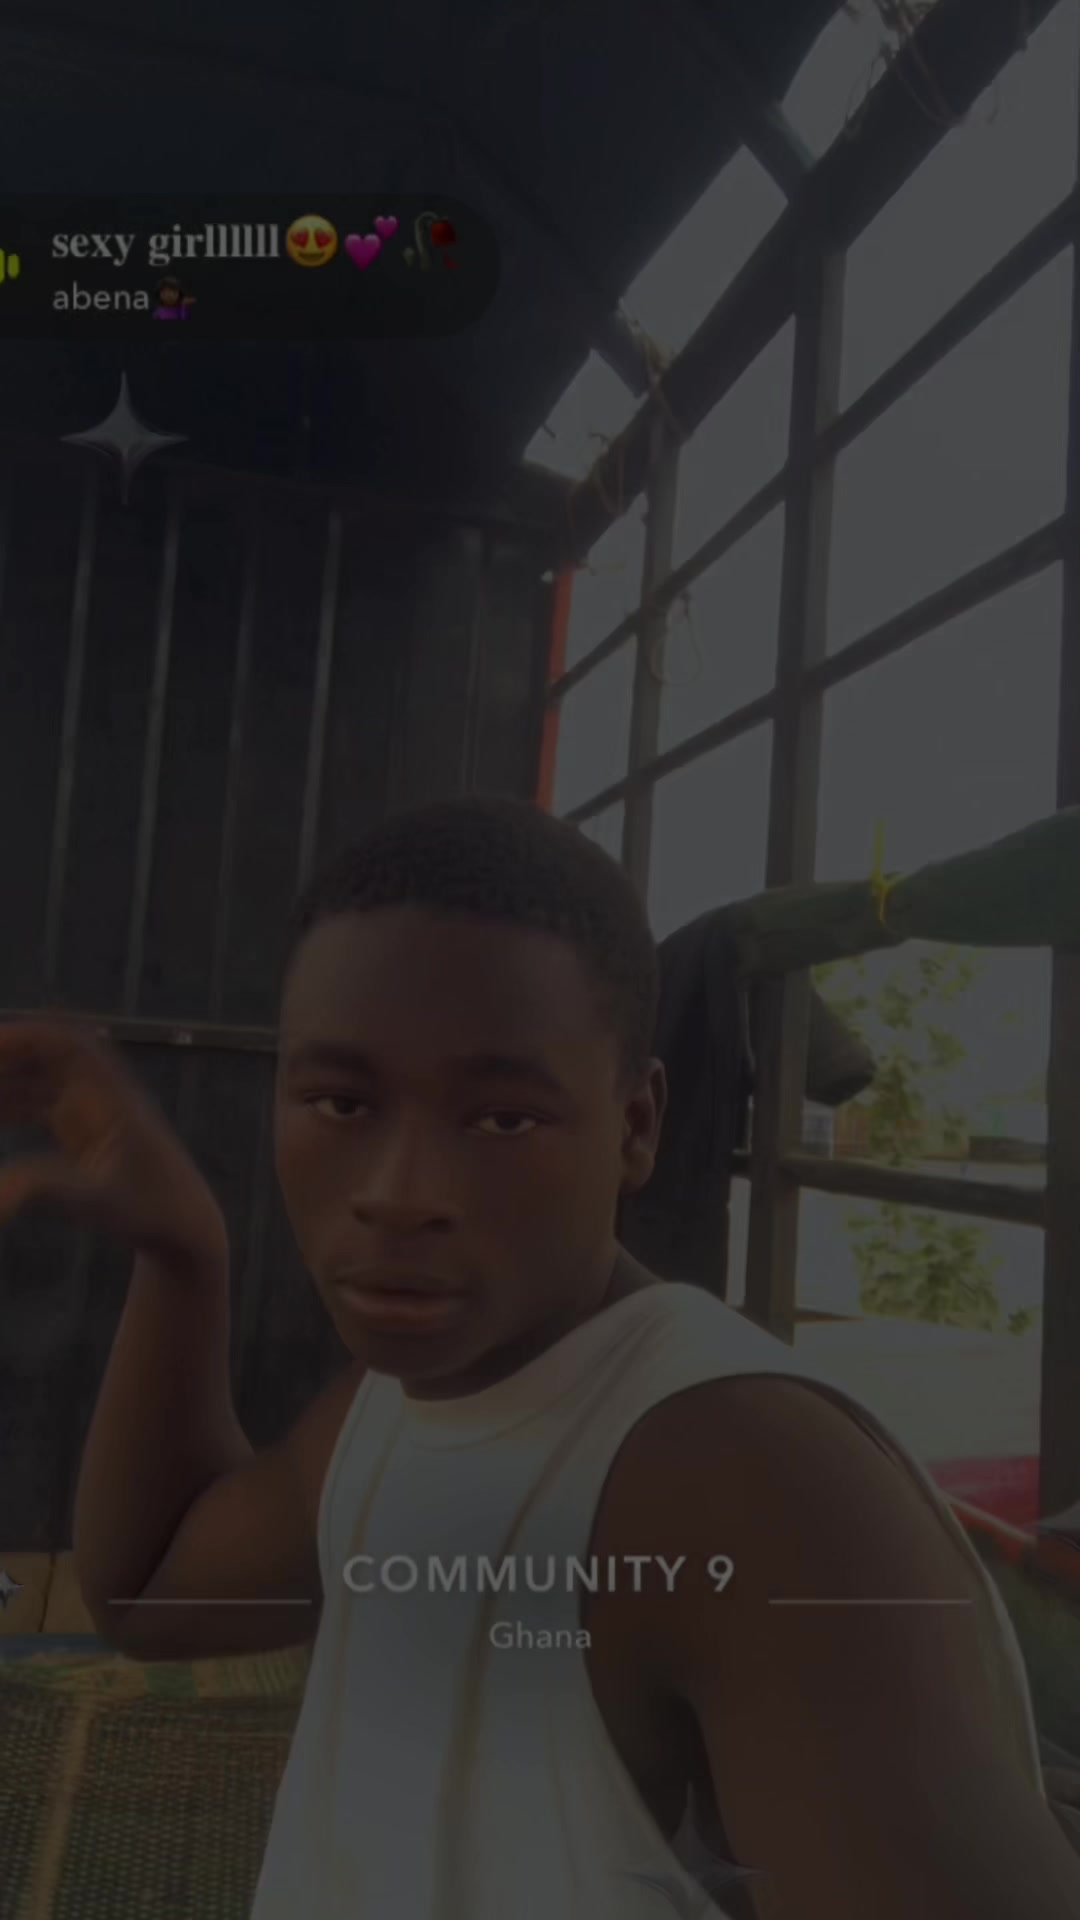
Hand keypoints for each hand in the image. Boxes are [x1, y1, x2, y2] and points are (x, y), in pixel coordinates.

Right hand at [0, 1018, 228, 1268]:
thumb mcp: (95, 1202)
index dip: (25, 1035)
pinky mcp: (83, 1130)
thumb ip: (41, 1194)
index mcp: (111, 1094)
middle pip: (45, 1053)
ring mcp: (92, 1110)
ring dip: (1, 1080)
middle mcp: (101, 1093)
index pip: (67, 1042)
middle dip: (4, 1054)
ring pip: (37, 1079)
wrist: (184, 1228)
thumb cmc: (150, 1212)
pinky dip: (8, 1105)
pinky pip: (38, 1103)